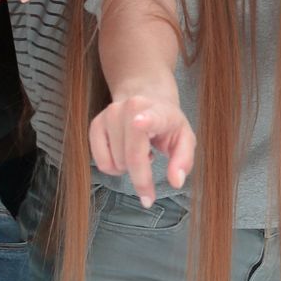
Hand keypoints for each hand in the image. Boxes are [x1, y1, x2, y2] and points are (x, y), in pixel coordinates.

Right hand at [88, 92, 193, 208]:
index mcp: (158, 112)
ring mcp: (110, 115)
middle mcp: (131, 109)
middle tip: (150, 172)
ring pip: (115, 164)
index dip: (145, 121)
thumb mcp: (184, 139)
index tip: (139, 122)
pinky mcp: (96, 125)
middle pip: (132, 157)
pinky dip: (114, 167)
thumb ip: (183, 160)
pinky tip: (124, 152)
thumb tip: (176, 182)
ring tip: (138, 151)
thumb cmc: (166, 123)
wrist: (146, 97)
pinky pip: (101, 164)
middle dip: (142, 177)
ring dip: (128, 167)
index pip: (151, 117)